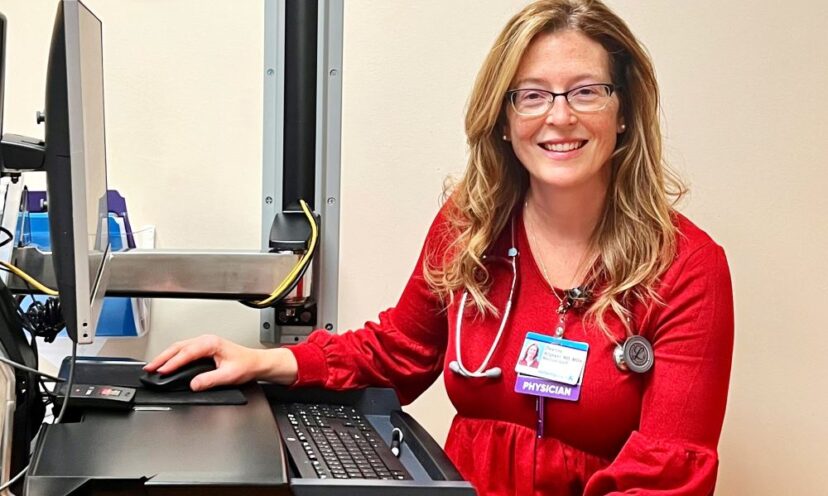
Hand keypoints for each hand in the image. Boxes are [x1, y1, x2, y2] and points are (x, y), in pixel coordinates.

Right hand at [143, 335, 297, 390]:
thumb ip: (210, 380)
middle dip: (162, 358)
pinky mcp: (203, 347)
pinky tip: (166, 362)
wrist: (256, 362)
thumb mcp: (229, 375)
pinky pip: (183, 349)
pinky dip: (172, 356)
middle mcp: (206, 340)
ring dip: (165, 356)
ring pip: (179, 347)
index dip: (172, 363)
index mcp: (211, 344)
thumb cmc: (246, 365)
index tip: (162, 371)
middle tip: (149, 368)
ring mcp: (204, 342)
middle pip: (178, 347)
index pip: (186, 353)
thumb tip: (194, 384)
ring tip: (153, 366)